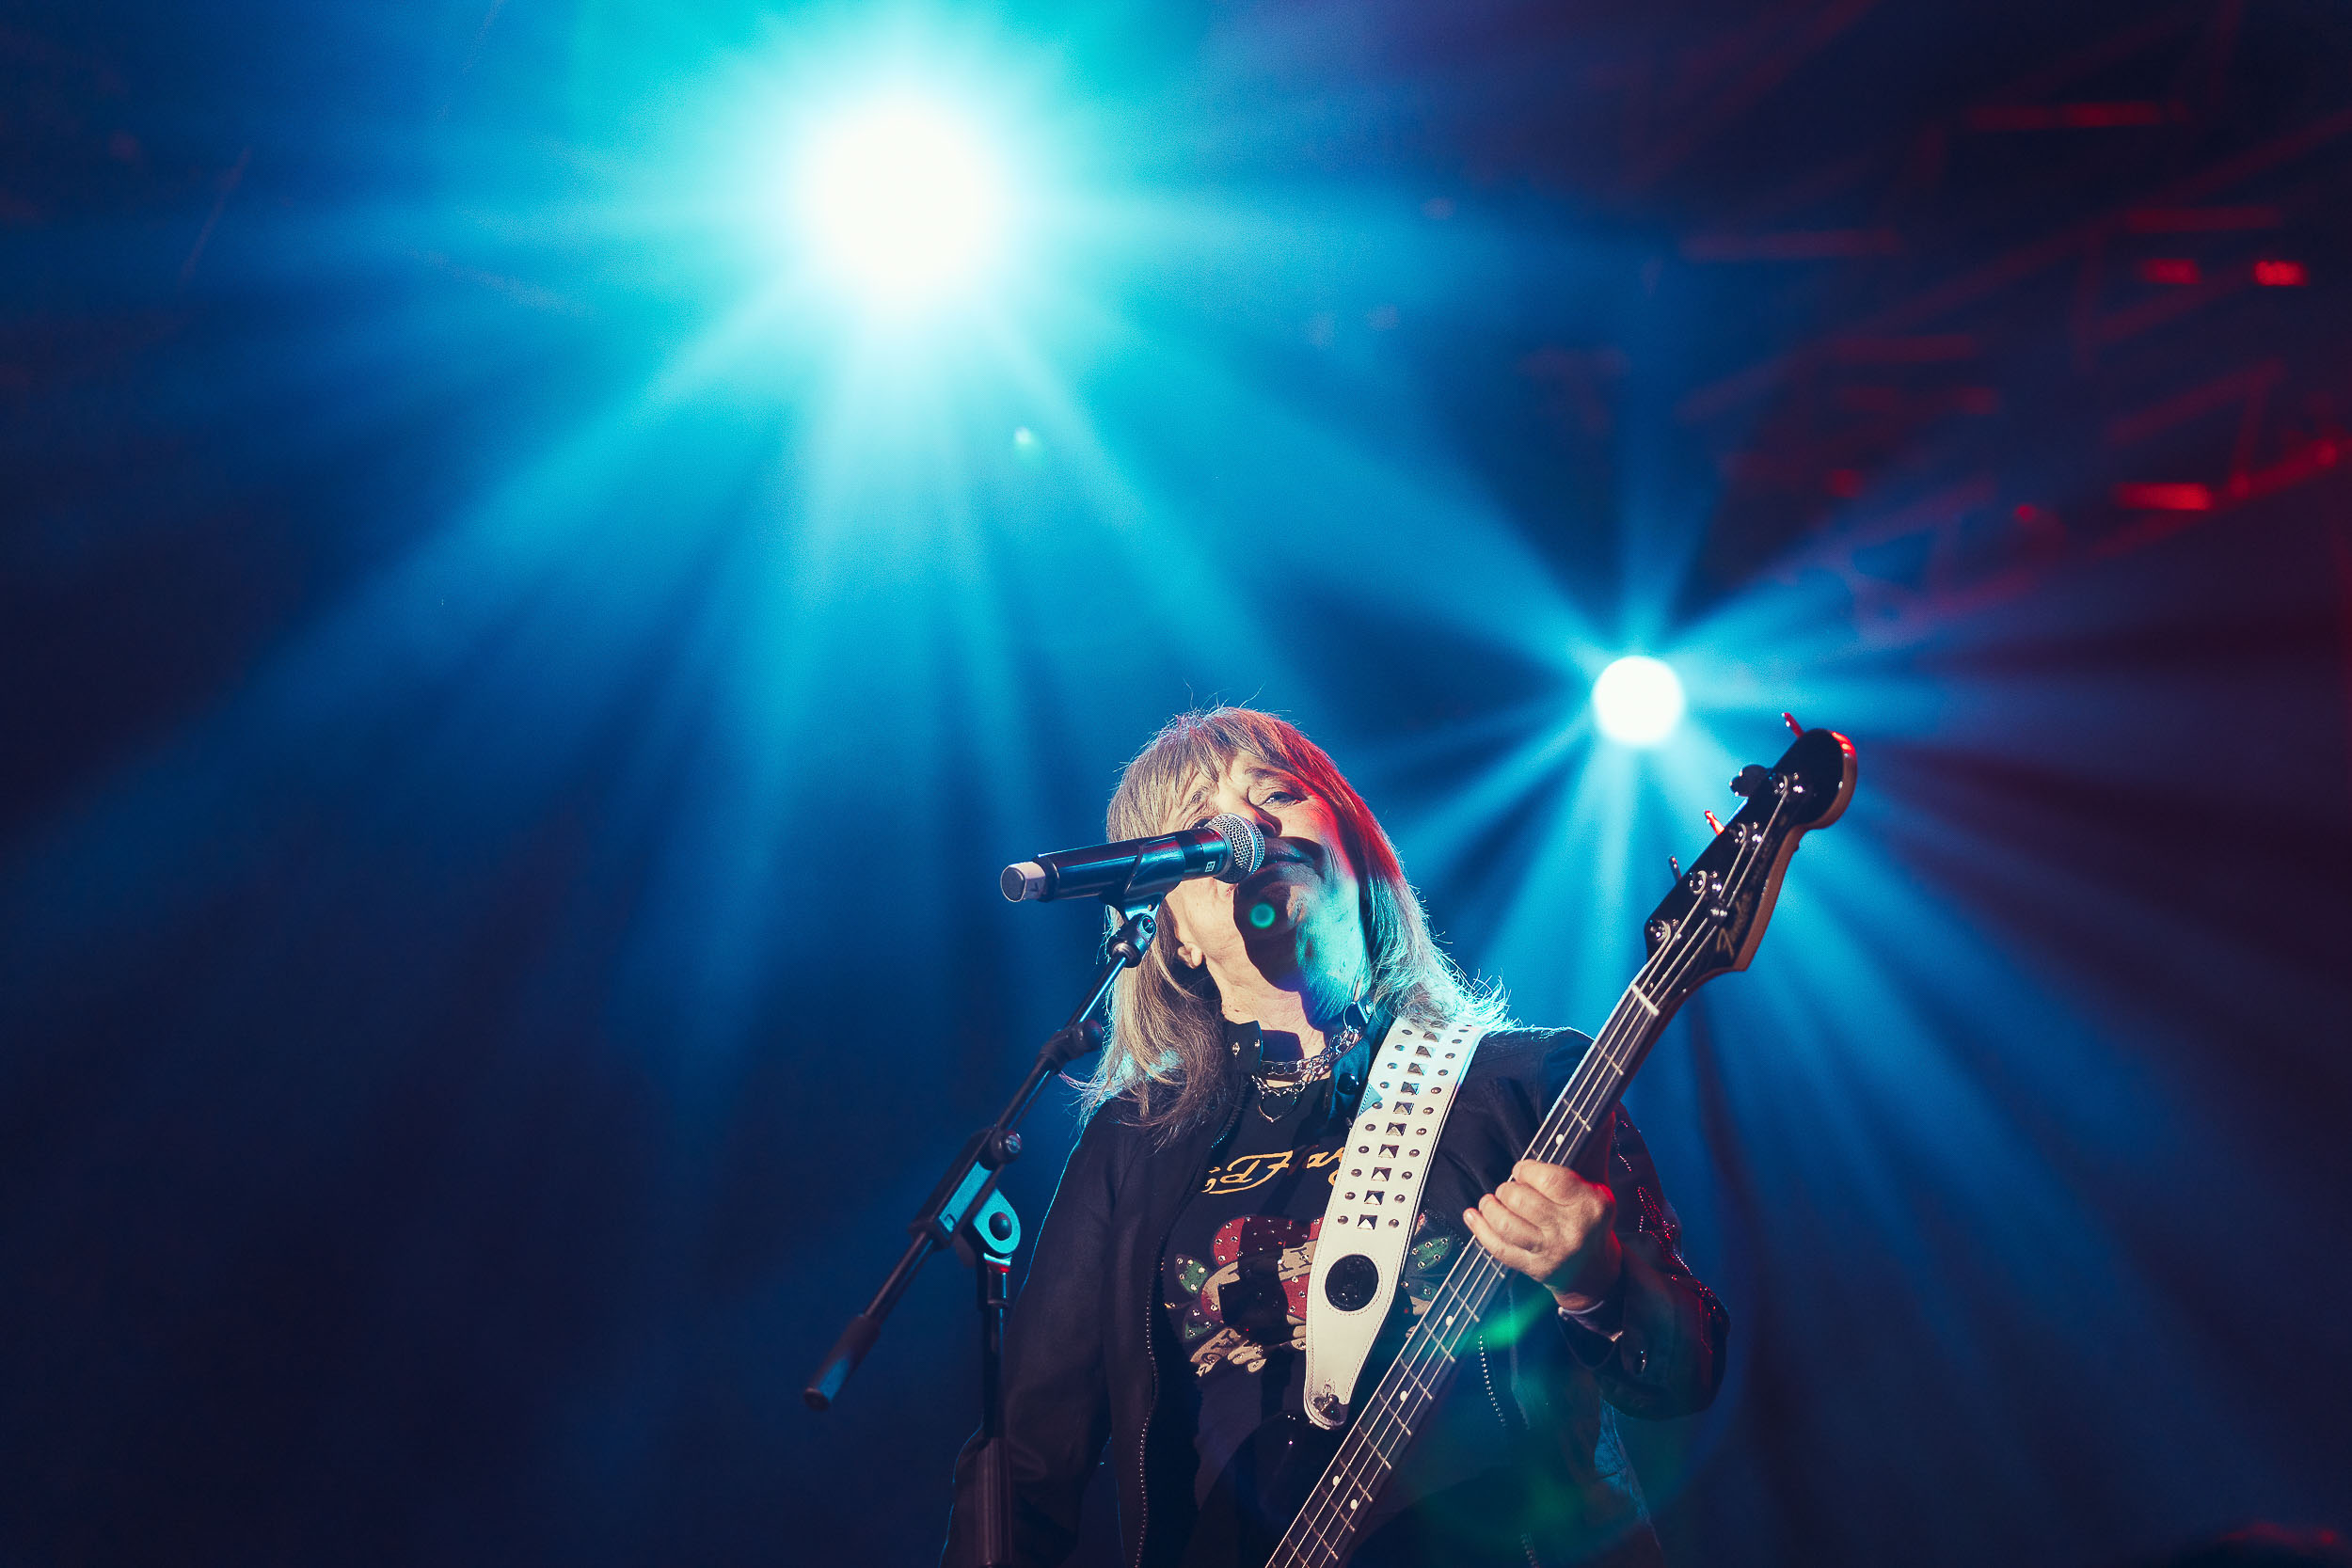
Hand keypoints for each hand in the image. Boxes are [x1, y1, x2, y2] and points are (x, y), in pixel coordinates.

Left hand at [1463, 1159, 1623, 1312]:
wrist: (1595, 1271)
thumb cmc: (1591, 1217)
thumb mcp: (1598, 1181)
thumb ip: (1595, 1146)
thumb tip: (1606, 1109)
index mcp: (1592, 1205)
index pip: (1549, 1179)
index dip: (1527, 1170)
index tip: (1523, 1169)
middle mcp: (1573, 1231)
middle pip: (1521, 1200)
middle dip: (1508, 1189)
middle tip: (1510, 1189)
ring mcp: (1552, 1253)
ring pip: (1506, 1224)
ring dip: (1491, 1207)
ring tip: (1491, 1201)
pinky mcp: (1534, 1269)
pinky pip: (1498, 1248)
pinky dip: (1479, 1230)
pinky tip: (1473, 1216)